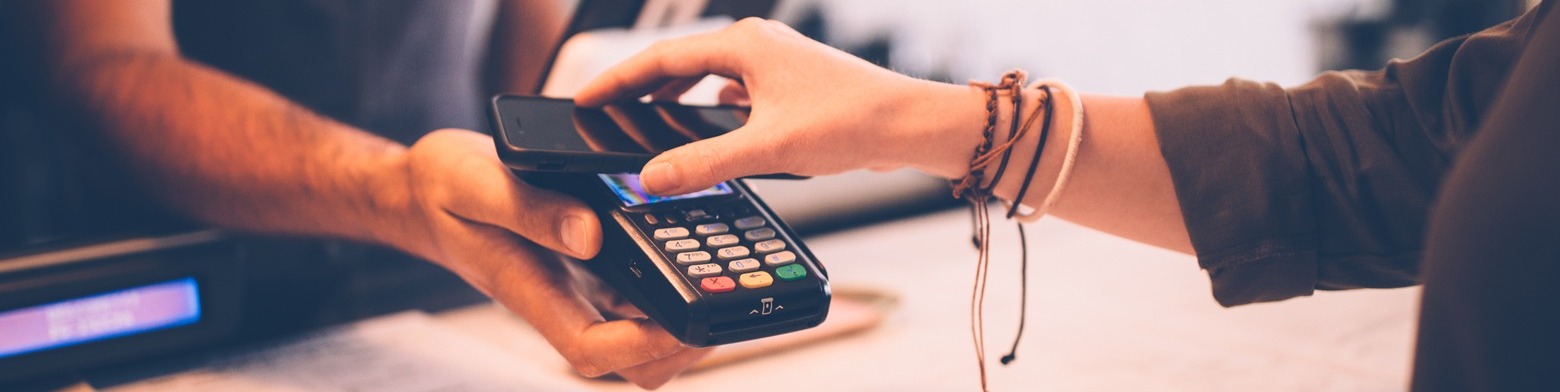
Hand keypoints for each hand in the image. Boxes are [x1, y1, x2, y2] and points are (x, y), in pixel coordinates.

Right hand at [391, 129, 709, 388]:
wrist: (424, 189)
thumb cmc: (442, 189)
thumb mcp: (476, 184)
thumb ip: (531, 210)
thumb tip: (592, 235)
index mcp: (535, 293)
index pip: (593, 351)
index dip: (643, 347)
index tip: (681, 318)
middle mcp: (563, 301)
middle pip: (632, 360)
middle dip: (680, 342)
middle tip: (718, 293)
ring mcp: (579, 289)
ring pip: (642, 333)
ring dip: (681, 314)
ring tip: (714, 268)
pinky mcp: (589, 268)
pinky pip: (639, 291)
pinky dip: (670, 277)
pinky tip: (689, 240)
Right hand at [576, 18, 986, 194]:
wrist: (908, 124)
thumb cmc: (850, 122)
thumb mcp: (767, 148)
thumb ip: (705, 163)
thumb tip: (652, 176)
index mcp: (743, 46)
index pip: (660, 59)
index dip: (617, 81)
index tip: (584, 97)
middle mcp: (756, 44)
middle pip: (680, 62)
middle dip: (641, 88)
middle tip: (607, 110)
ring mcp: (775, 61)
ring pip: (708, 75)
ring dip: (676, 97)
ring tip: (645, 120)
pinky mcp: (790, 82)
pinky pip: (734, 88)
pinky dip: (711, 106)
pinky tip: (709, 129)